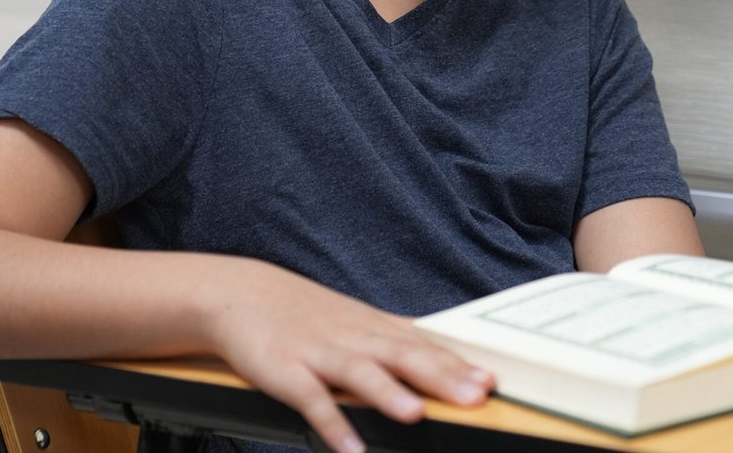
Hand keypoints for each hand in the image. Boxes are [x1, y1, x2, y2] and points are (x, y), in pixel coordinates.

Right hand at [202, 260, 491, 452]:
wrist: (241, 294)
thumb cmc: (306, 313)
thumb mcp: (356, 321)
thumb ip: (397, 339)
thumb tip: (446, 354)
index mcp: (373, 328)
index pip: (424, 346)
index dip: (458, 364)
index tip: (491, 379)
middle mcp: (352, 338)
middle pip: (402, 356)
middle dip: (440, 377)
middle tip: (475, 396)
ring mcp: (319, 354)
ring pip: (359, 373)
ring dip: (388, 394)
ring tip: (416, 414)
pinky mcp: (285, 371)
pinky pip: (310, 400)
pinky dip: (330, 422)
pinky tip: (350, 446)